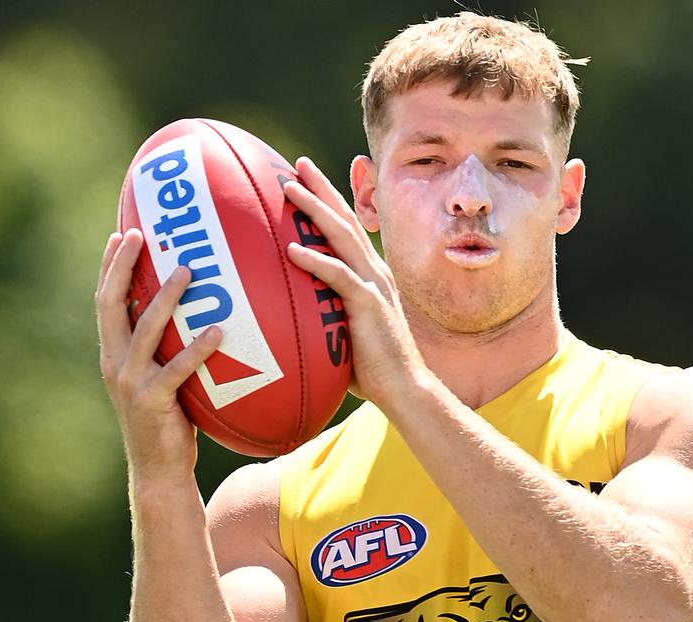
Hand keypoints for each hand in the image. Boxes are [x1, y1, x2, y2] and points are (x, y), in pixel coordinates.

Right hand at [95, 228, 223, 487]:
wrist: (159, 471)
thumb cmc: (169, 421)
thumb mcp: (163, 377)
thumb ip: (170, 347)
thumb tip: (202, 310)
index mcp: (114, 353)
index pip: (106, 300)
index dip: (111, 266)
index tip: (122, 232)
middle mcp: (115, 362)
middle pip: (112, 303)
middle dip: (123, 266)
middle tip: (141, 234)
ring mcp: (132, 381)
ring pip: (145, 328)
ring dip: (166, 296)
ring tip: (188, 270)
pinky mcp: (153, 401)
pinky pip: (178, 368)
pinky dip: (198, 348)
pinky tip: (219, 331)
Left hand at [282, 157, 427, 407]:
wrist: (404, 388)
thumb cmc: (372, 368)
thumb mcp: (344, 331)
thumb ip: (324, 313)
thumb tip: (290, 313)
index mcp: (370, 274)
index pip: (348, 228)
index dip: (328, 200)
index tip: (305, 177)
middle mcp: (375, 271)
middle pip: (345, 219)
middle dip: (321, 188)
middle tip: (296, 164)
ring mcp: (374, 285)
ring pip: (341, 237)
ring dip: (314, 210)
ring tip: (288, 190)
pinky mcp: (369, 305)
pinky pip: (338, 277)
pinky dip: (315, 260)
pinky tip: (292, 250)